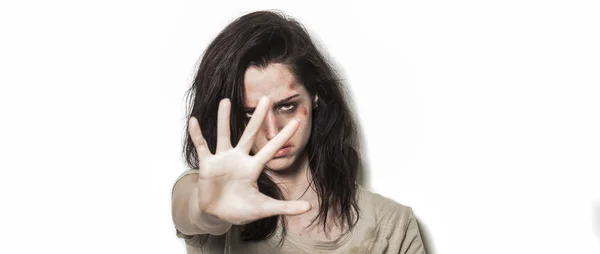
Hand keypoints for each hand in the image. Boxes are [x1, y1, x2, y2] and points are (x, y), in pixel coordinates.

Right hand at [187, 97, 310, 225]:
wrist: (217, 214)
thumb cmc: (241, 209)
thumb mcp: (264, 208)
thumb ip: (285, 207)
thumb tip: (309, 208)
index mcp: (253, 168)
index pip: (271, 149)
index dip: (282, 137)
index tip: (297, 122)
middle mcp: (239, 159)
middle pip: (249, 134)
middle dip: (257, 118)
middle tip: (266, 98)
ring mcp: (222, 160)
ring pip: (223, 135)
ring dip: (223, 119)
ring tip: (225, 101)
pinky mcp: (207, 165)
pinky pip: (202, 147)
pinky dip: (197, 135)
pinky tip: (193, 121)